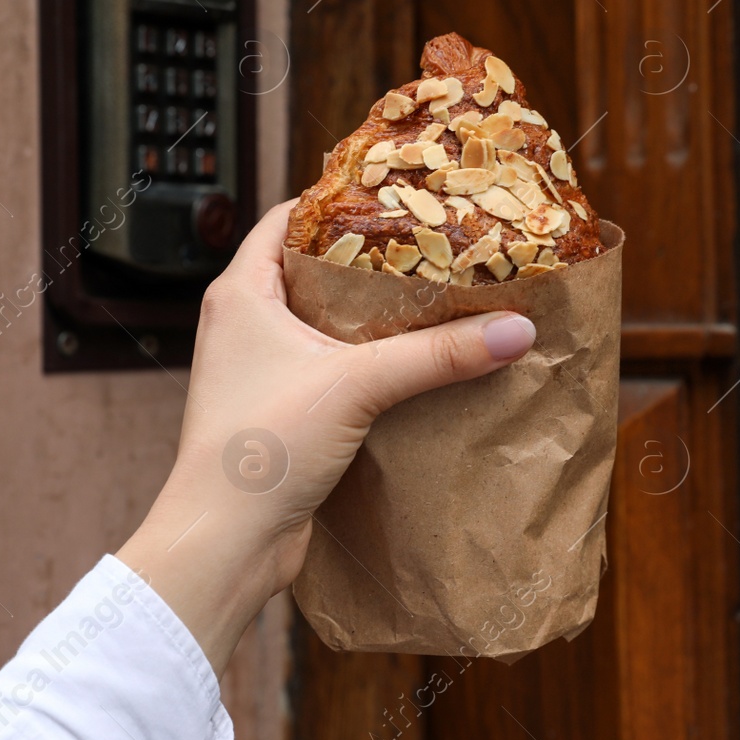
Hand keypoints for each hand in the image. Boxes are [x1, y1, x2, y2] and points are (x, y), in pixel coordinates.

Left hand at [116, 200, 536, 672]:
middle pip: (312, 271)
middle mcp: (243, 326)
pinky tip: (416, 371)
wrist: (224, 542)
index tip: (394, 197)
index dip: (337, 202)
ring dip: (372, 320)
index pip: (286, 220)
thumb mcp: (357, 384)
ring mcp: (258, 373)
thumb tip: (516, 329)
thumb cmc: (261, 446)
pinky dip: (368, 366)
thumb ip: (437, 354)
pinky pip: (330, 373)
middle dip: (369, 262)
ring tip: (436, 303)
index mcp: (241, 293)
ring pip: (323, 327)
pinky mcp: (278, 415)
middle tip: (431, 249)